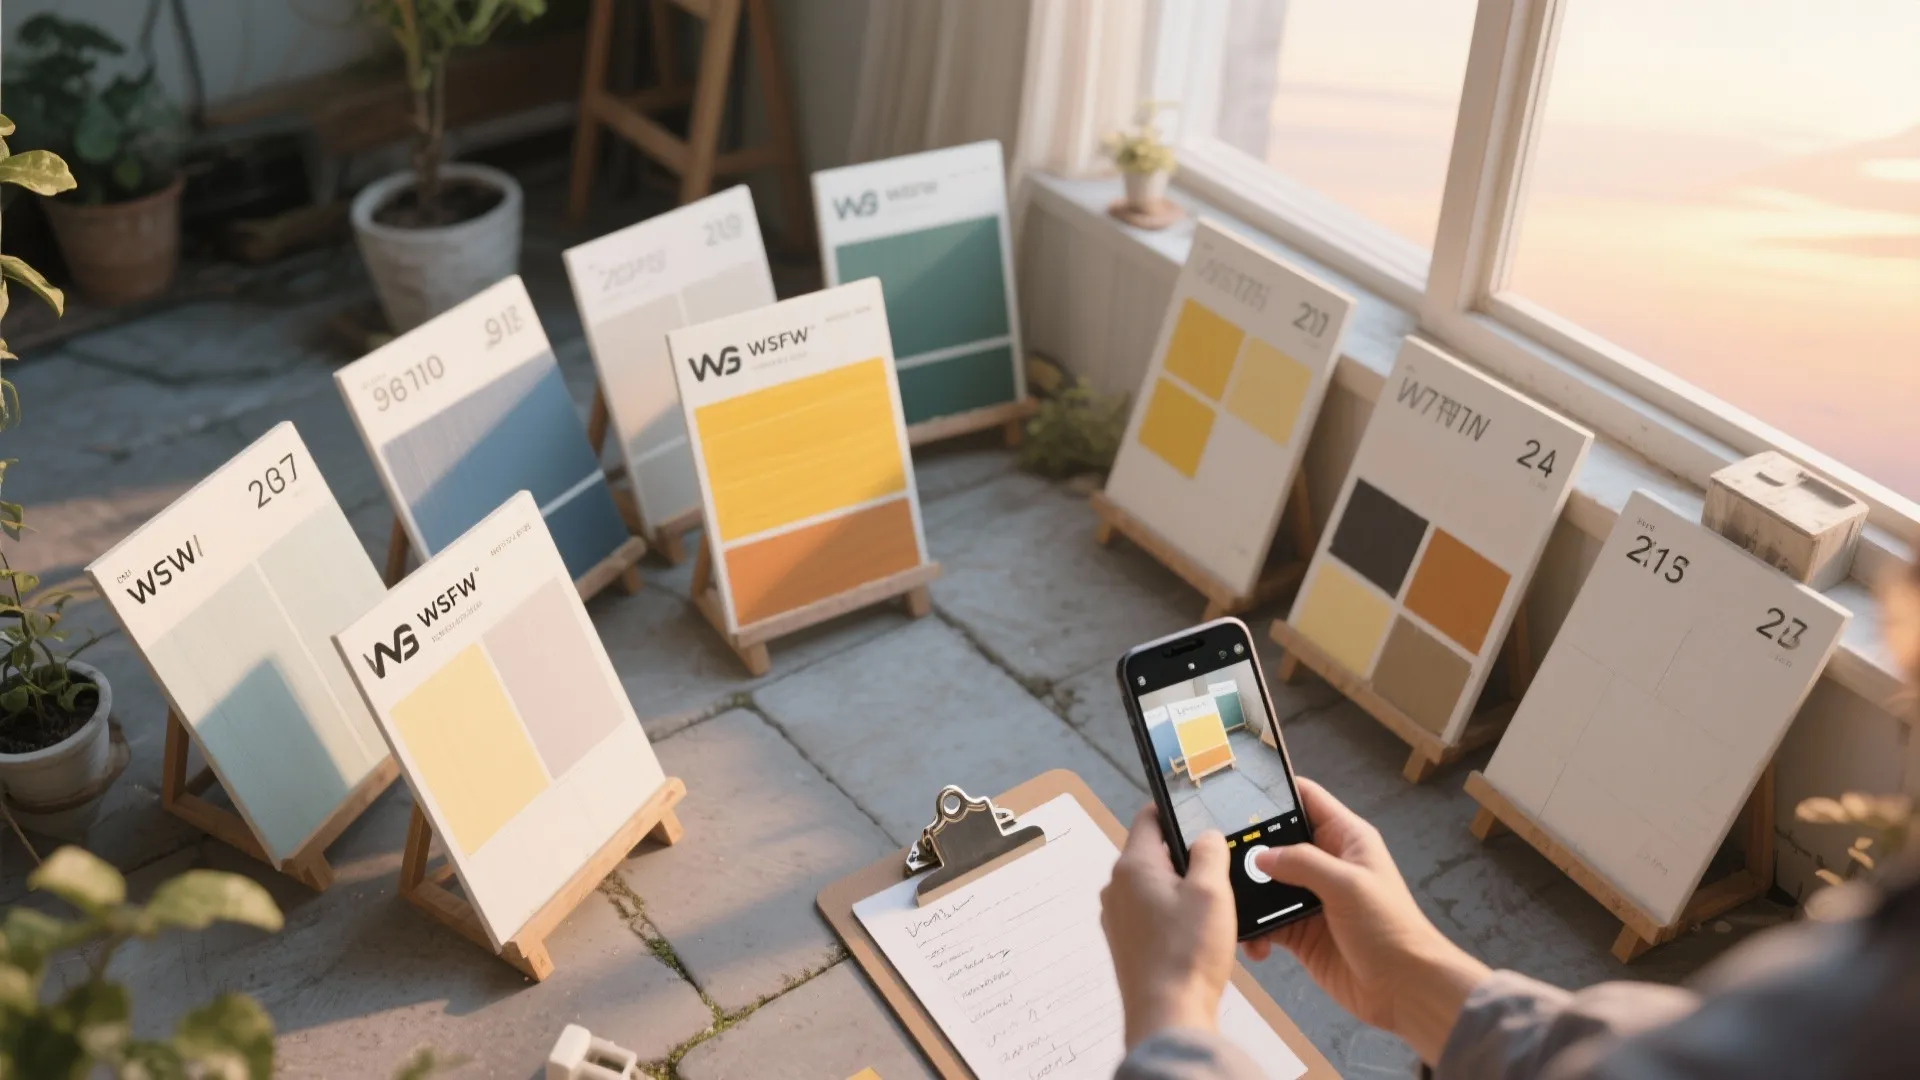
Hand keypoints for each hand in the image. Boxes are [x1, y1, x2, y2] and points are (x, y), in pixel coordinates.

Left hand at [1100, 804, 1237, 1047]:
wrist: (1169, 1015)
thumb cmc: (1187, 953)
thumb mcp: (1212, 890)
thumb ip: (1210, 852)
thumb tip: (1206, 836)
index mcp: (1132, 866)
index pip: (1148, 817)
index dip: (1175, 812)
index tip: (1198, 815)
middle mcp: (1117, 889)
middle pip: (1154, 854)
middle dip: (1187, 858)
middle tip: (1219, 871)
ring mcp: (1118, 919)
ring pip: (1156, 887)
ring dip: (1184, 891)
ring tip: (1214, 910)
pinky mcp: (1127, 944)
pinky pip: (1153, 916)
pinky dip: (1176, 917)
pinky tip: (1199, 935)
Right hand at [1244, 778, 1488, 1063]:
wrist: (1405, 989)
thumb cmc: (1388, 928)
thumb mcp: (1348, 885)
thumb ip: (1303, 863)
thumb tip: (1260, 856)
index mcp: (1345, 838)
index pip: (1307, 799)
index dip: (1277, 791)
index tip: (1236, 790)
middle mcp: (1326, 863)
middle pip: (1278, 841)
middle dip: (1250, 846)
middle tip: (1215, 850)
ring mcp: (1311, 898)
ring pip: (1267, 884)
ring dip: (1248, 893)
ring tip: (1224, 896)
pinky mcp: (1301, 932)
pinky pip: (1268, 922)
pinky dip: (1254, 929)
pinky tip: (1248, 939)